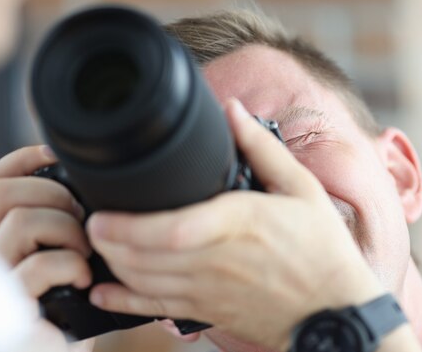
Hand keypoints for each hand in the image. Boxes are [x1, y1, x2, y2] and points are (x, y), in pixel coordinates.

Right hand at [0, 145, 94, 350]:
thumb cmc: (74, 306)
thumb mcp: (69, 253)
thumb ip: (64, 221)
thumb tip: (88, 181)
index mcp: (1, 236)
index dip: (23, 159)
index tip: (57, 158)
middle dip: (51, 193)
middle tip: (81, 218)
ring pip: (17, 222)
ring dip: (65, 228)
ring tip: (85, 251)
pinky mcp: (12, 310)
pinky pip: (35, 267)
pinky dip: (69, 264)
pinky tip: (84, 279)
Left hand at [86, 98, 385, 350]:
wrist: (336, 310)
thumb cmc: (321, 248)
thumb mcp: (300, 188)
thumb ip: (262, 148)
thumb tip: (232, 109)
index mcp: (238, 222)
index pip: (172, 229)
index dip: (129, 227)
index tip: (100, 214)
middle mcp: (217, 260)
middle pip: (146, 257)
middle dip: (108, 242)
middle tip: (85, 222)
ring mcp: (209, 291)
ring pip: (146, 282)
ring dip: (113, 265)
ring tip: (93, 245)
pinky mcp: (208, 312)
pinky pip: (158, 311)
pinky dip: (125, 304)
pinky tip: (101, 294)